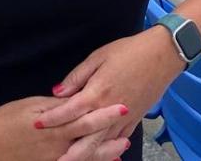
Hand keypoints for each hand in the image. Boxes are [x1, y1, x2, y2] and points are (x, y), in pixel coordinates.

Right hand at [0, 94, 129, 160]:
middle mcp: (57, 147)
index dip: (106, 114)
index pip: (87, 119)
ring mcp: (52, 160)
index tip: (124, 107)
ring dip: (103, 156)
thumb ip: (56, 106)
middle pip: (90, 143)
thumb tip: (74, 99)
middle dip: (110, 142)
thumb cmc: (6, 120)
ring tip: (119, 153)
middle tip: (128, 139)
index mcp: (56, 127)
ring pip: (83, 158)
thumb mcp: (32, 106)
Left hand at [35, 28, 185, 155]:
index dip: (52, 118)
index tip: (37, 123)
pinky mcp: (135, 119)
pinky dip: (108, 149)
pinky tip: (99, 153)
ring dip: (86, 154)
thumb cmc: (130, 51)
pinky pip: (118, 140)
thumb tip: (58, 91)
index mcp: (98, 92)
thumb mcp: (99, 56)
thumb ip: (78, 76)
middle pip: (85, 138)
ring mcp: (124, 118)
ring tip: (71, 160)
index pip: (69, 111)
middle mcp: (109, 110)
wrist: (163, 54)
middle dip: (68, 151)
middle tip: (53, 159)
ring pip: (102, 144)